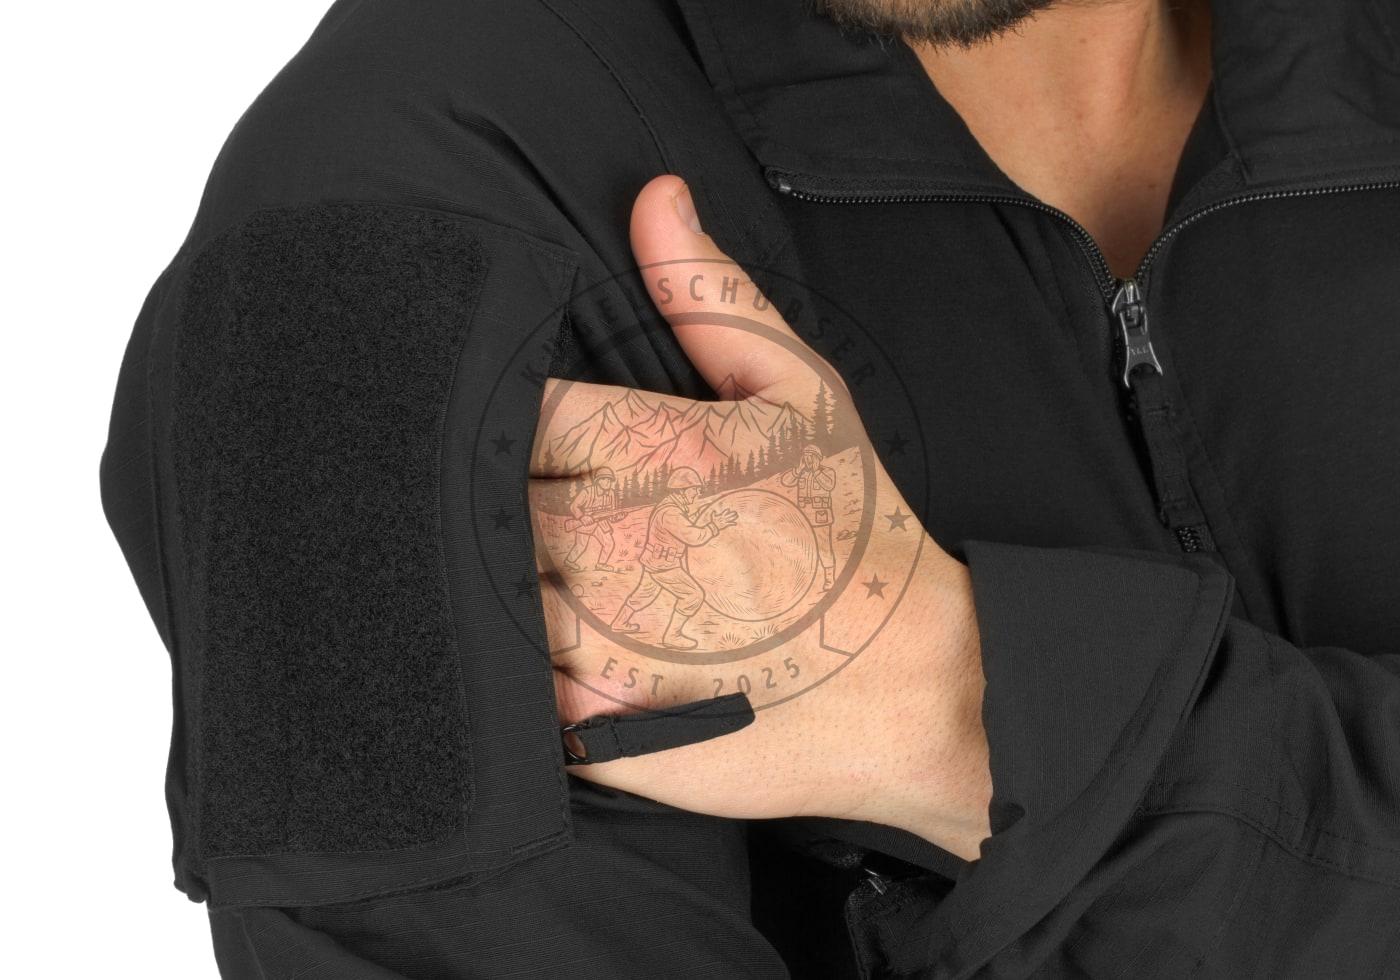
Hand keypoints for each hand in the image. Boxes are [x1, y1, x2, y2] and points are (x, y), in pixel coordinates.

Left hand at [529, 175, 991, 858]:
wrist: (911, 682)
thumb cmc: (852, 531)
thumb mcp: (800, 391)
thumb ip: (710, 295)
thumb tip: (655, 198)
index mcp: (643, 449)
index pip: (511, 412)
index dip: (525, 429)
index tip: (558, 450)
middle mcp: (601, 542)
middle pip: (477, 501)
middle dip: (509, 503)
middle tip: (568, 516)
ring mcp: (589, 641)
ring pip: (480, 591)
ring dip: (505, 582)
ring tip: (579, 584)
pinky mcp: (588, 723)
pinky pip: (502, 684)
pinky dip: (516, 666)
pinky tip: (572, 650)